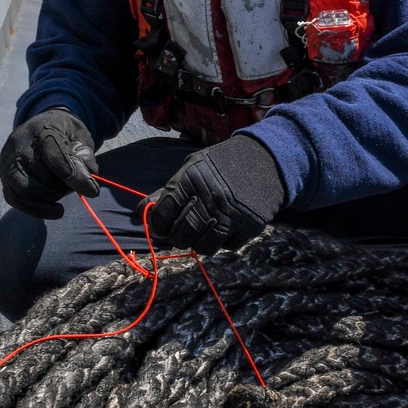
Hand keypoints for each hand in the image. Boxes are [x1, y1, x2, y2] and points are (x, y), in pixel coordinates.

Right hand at [0, 108, 99, 218]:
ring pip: (23, 190)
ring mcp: (7, 160)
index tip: (93, 191)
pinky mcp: (4, 176)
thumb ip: (84, 157)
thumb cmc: (65, 134)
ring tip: (63, 193)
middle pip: (40, 176)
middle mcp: (18, 144)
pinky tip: (53, 210)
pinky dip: (35, 209)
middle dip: (62, 187)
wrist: (44, 126)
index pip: (55, 156)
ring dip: (48, 199)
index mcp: (41, 128)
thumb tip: (86, 181)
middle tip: (74, 186)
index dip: (74, 176)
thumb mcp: (80, 138)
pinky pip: (14, 199)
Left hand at [146, 136, 284, 253]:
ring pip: (204, 248)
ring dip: (202, 241)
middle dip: (180, 236)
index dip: (159, 225)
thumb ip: (167, 191)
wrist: (266, 159)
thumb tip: (141, 211)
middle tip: (186, 227)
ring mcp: (229, 217)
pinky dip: (226, 240)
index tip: (164, 224)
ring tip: (207, 227)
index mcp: (188, 184)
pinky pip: (228, 247)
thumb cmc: (222, 163)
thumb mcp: (192, 168)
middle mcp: (208, 202)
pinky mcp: (248, 227)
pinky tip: (228, 225)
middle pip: (181, 237)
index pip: (162, 218)